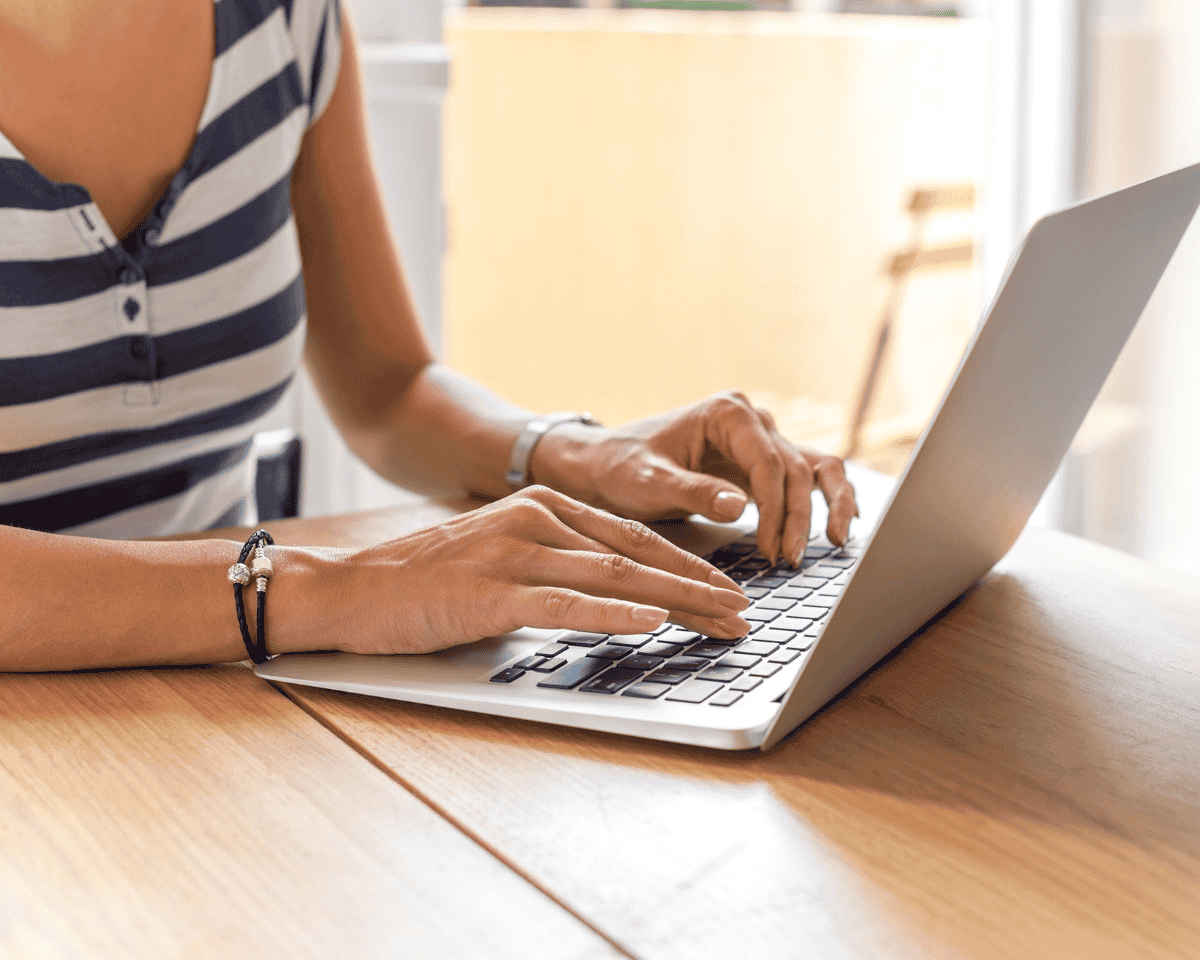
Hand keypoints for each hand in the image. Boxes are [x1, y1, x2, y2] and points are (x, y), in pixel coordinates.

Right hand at [333, 486, 750, 654]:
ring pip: (614, 577)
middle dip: (698, 585)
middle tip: (744, 610)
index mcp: (543, 507)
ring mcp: (514, 551)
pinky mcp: (492, 590)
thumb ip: (554, 566)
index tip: (725, 590)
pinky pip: (567, 603)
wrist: (353, 589)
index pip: (632, 537)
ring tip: (722, 620)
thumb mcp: (501, 556)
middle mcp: (536, 519)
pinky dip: (616, 614)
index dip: (686, 565)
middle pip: (636, 554)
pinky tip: (653, 622)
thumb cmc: (426, 580)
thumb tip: (614, 597)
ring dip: (677, 602)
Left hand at [531, 392, 857, 565]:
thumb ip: (694, 491)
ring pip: (815, 468)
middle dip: (798, 517)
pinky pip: (807, 479)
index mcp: (727, 413)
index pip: (769, 461)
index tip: (770, 546)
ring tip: (837, 542)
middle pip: (798, 468)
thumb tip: (740, 506)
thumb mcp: (651, 481)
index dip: (775, 507)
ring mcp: (761, 441)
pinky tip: (840, 526)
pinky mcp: (762, 464)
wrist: (609, 464)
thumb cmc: (624, 467)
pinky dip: (826, 500)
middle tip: (789, 559)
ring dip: (829, 505)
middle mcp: (752, 420)